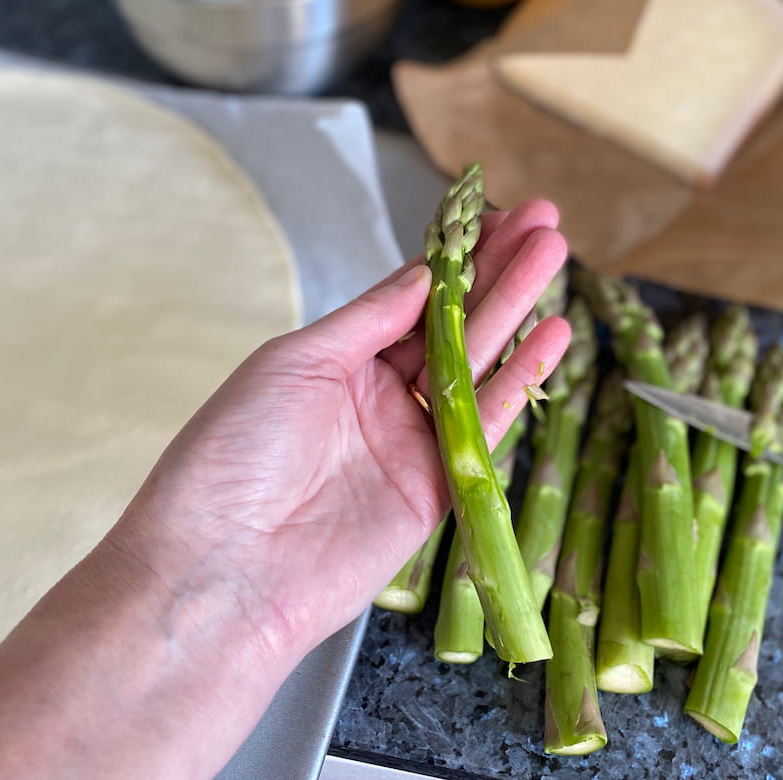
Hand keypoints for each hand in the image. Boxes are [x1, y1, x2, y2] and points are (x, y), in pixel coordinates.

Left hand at [124, 200, 569, 657]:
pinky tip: (554, 335)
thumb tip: (425, 272)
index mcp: (336, 361)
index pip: (410, 297)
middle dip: (498, 271)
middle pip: (452, 322)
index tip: (497, 215)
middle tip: (545, 221)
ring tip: (558, 254)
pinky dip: (523, 381)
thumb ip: (368, 319)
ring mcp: (411, 442)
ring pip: (477, 363)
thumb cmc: (235, 453)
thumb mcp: (296, 362)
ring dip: (519, 310)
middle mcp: (378, 396)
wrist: (224, 566)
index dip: (455, 256)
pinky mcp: (439, 489)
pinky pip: (489, 425)